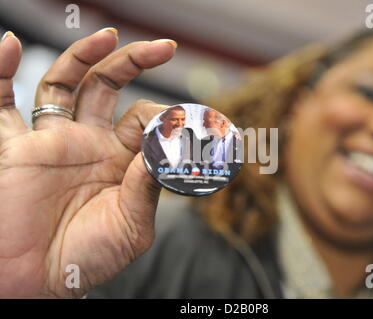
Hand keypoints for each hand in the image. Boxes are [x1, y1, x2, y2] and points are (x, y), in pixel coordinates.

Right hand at [0, 29, 173, 297]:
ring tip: (105, 35)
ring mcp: (52, 141)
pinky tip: (9, 44)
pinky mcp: (15, 148)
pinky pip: (1, 102)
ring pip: (65, 85)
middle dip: (134, 62)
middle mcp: (88, 143)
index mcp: (119, 161)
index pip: (145, 120)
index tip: (183, 122)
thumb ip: (147, 187)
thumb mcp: (131, 226)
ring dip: (82, 56)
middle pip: (109, 88)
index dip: (164, 117)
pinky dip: (1, 70)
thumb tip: (165, 148)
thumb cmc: (87, 259)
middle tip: (165, 47)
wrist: (36, 283)